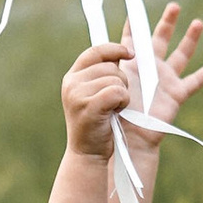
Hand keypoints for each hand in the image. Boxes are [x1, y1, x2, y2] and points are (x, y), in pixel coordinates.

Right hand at [60, 42, 136, 158]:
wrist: (88, 153)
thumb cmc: (98, 123)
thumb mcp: (94, 94)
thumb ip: (102, 74)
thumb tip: (122, 52)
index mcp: (73, 76)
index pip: (96, 51)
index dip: (115, 49)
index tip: (130, 53)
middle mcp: (71, 83)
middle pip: (110, 66)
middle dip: (121, 81)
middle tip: (115, 100)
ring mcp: (77, 94)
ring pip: (116, 79)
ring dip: (122, 94)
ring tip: (113, 109)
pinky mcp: (88, 105)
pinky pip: (118, 91)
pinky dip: (123, 101)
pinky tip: (115, 112)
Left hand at [123, 1, 202, 133]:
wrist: (127, 136)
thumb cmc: (114, 111)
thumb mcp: (110, 80)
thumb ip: (112, 62)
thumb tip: (113, 45)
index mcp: (131, 63)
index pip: (132, 38)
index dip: (134, 24)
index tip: (135, 10)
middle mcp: (150, 67)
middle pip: (161, 39)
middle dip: (167, 22)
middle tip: (173, 6)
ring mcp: (165, 80)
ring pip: (182, 54)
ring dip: (190, 39)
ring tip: (198, 22)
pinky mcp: (176, 93)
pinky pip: (195, 81)